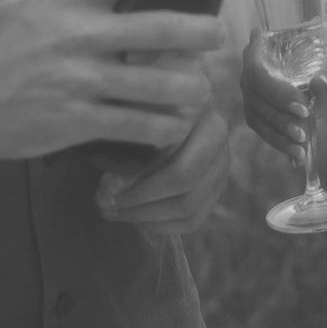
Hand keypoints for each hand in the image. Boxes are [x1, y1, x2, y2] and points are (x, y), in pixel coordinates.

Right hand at [0, 0, 224, 159]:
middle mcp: (79, 34)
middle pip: (159, 28)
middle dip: (200, 33)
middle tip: (219, 37)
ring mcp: (77, 80)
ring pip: (155, 85)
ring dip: (190, 89)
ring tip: (203, 92)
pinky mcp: (72, 122)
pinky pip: (133, 126)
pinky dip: (162, 129)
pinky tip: (175, 129)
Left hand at [95, 97, 231, 234]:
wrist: (170, 103)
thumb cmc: (145, 101)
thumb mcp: (134, 104)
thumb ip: (127, 134)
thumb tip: (112, 185)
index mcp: (200, 113)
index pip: (176, 162)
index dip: (139, 182)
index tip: (106, 187)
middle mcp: (219, 139)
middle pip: (185, 187)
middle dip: (141, 203)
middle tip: (108, 205)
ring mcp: (221, 165)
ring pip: (188, 208)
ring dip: (147, 218)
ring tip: (118, 212)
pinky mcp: (216, 188)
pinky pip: (193, 220)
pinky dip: (162, 226)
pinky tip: (138, 218)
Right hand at [239, 29, 326, 166]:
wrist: (326, 55)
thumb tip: (319, 83)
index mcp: (264, 46)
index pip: (258, 71)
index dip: (277, 92)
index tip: (303, 107)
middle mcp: (251, 66)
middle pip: (255, 96)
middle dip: (280, 117)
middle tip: (304, 133)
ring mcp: (250, 88)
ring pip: (256, 115)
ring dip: (278, 134)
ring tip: (301, 148)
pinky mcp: (257, 109)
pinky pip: (261, 128)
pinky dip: (278, 142)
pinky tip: (295, 156)